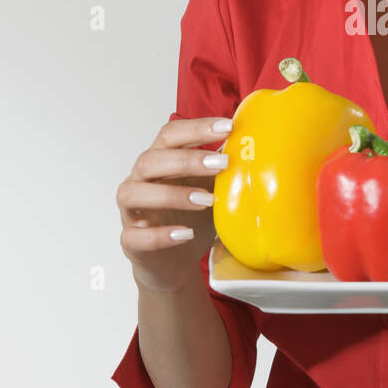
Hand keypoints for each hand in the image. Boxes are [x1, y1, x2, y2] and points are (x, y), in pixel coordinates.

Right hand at [116, 116, 232, 292]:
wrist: (175, 260)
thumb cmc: (192, 217)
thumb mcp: (213, 189)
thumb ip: (224, 170)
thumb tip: (257, 147)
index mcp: (161, 160)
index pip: (171, 135)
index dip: (196, 129)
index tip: (227, 127)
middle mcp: (141, 180)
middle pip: (151, 160)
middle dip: (187, 160)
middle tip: (222, 163)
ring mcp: (131, 211)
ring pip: (133, 193)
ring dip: (172, 195)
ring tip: (206, 200)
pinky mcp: (130, 241)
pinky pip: (134, 236)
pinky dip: (160, 235)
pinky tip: (185, 234)